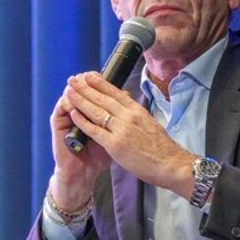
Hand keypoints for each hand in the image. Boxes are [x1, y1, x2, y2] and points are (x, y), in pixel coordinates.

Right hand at [49, 76, 112, 209]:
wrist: (83, 173)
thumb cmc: (99, 157)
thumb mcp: (113, 136)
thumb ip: (118, 118)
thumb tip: (127, 96)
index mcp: (93, 114)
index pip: (95, 93)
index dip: (99, 83)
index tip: (104, 75)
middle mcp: (79, 113)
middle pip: (82, 92)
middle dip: (86, 83)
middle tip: (89, 74)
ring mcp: (67, 118)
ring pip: (70, 97)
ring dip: (75, 90)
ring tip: (79, 82)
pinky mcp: (58, 125)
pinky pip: (61, 109)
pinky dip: (66, 102)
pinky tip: (72, 98)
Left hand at [64, 72, 196, 198]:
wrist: (170, 164)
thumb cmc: (162, 148)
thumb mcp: (150, 123)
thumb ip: (136, 115)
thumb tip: (128, 105)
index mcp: (137, 110)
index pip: (115, 93)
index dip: (100, 83)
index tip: (89, 76)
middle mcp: (128, 116)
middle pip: (102, 98)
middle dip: (85, 88)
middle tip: (73, 79)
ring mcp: (121, 130)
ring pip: (96, 111)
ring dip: (80, 100)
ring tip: (69, 91)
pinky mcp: (114, 144)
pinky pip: (94, 130)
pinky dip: (83, 121)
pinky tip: (73, 113)